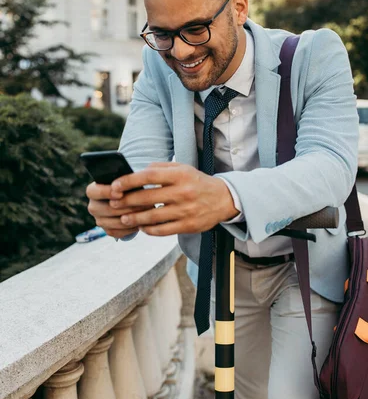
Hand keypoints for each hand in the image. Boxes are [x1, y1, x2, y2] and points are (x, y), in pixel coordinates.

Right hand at [86, 182, 152, 237]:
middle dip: (126, 207)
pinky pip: (118, 232)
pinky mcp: (108, 230)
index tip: (120, 193)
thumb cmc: (128, 186)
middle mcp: (93, 206)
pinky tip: (141, 222)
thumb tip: (129, 182)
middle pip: (106, 209)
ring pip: (114, 222)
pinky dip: (130, 228)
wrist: (132, 199)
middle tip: (142, 203)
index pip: (94, 192)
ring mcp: (99, 220)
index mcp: (93, 191)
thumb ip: (124, 181)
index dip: (106, 192)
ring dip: (131, 218)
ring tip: (146, 212)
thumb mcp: (125, 181)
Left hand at [108, 162, 238, 236]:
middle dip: (126, 201)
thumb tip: (136, 172)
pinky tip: (141, 226)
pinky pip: (162, 230)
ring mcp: (185, 210)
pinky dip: (148, 230)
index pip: (149, 175)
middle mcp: (183, 192)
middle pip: (147, 197)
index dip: (129, 180)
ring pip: (152, 216)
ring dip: (134, 218)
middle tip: (113, 203)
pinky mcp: (188, 226)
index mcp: (180, 175)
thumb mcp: (182, 168)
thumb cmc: (196, 182)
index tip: (115, 185)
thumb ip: (160, 168)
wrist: (223, 199)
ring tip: (123, 217)